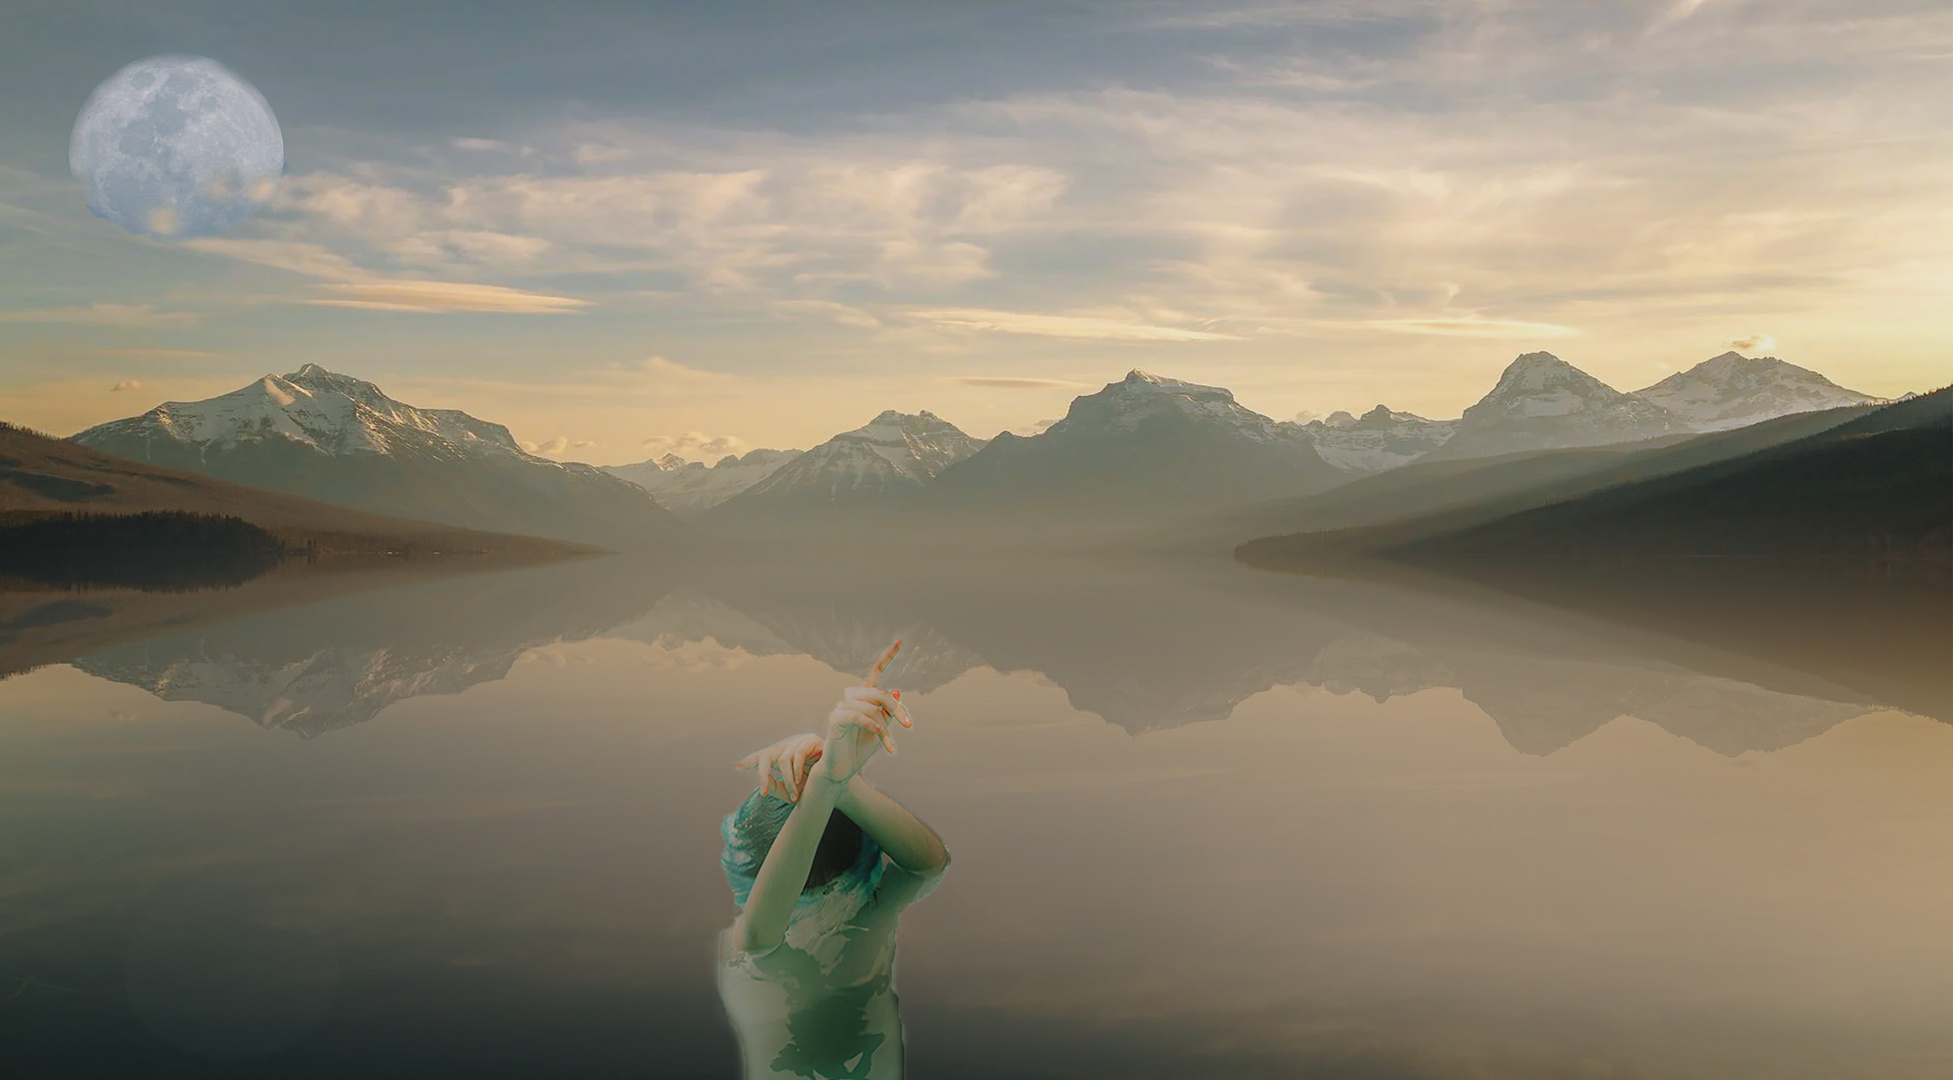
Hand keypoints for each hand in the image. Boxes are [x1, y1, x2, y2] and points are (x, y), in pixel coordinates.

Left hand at [734, 732, 824, 801]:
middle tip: (763, 791)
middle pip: (766, 756)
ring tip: (795, 794)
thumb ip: (776, 788)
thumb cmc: (812, 783)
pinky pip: (798, 755)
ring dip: (789, 781)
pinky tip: (801, 780)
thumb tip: (764, 784)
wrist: (836, 776)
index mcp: (779, 757)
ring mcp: (796, 742)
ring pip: (783, 761)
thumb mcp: (791, 790)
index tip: (736, 767)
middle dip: (762, 775)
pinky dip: (798, 770)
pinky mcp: (809, 740)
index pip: (761, 757)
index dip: (748, 761)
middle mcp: (785, 747)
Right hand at [817, 639, 912, 787]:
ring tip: (889, 744)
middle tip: (909, 725)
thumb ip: (889, 713)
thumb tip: (898, 692)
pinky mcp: (835, 719)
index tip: (900, 641)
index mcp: (864, 698)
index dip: (887, 656)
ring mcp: (842, 708)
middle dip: (897, 708)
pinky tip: (880, 736)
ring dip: (884, 726)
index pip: (876, 672)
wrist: (842, 770)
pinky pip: (857, 716)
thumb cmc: (860, 750)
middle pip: (879, 692)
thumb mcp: (882, 731)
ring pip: (871, 706)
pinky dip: (871, 725)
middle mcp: (852, 698)